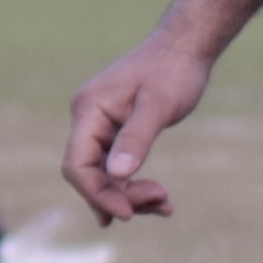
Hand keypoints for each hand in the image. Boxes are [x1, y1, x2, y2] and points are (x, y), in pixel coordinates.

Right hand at [63, 28, 214, 223]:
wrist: (185, 47)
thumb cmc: (173, 71)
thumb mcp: (158, 105)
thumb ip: (136, 138)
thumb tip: (117, 175)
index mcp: (89, 110)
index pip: (77, 164)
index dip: (97, 193)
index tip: (128, 214)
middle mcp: (88, 120)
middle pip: (89, 174)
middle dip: (120, 196)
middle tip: (163, 202)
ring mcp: (100, 127)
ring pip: (104, 175)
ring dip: (131, 195)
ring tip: (166, 205)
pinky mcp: (116, 132)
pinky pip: (116, 167)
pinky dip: (135, 185)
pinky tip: (159, 199)